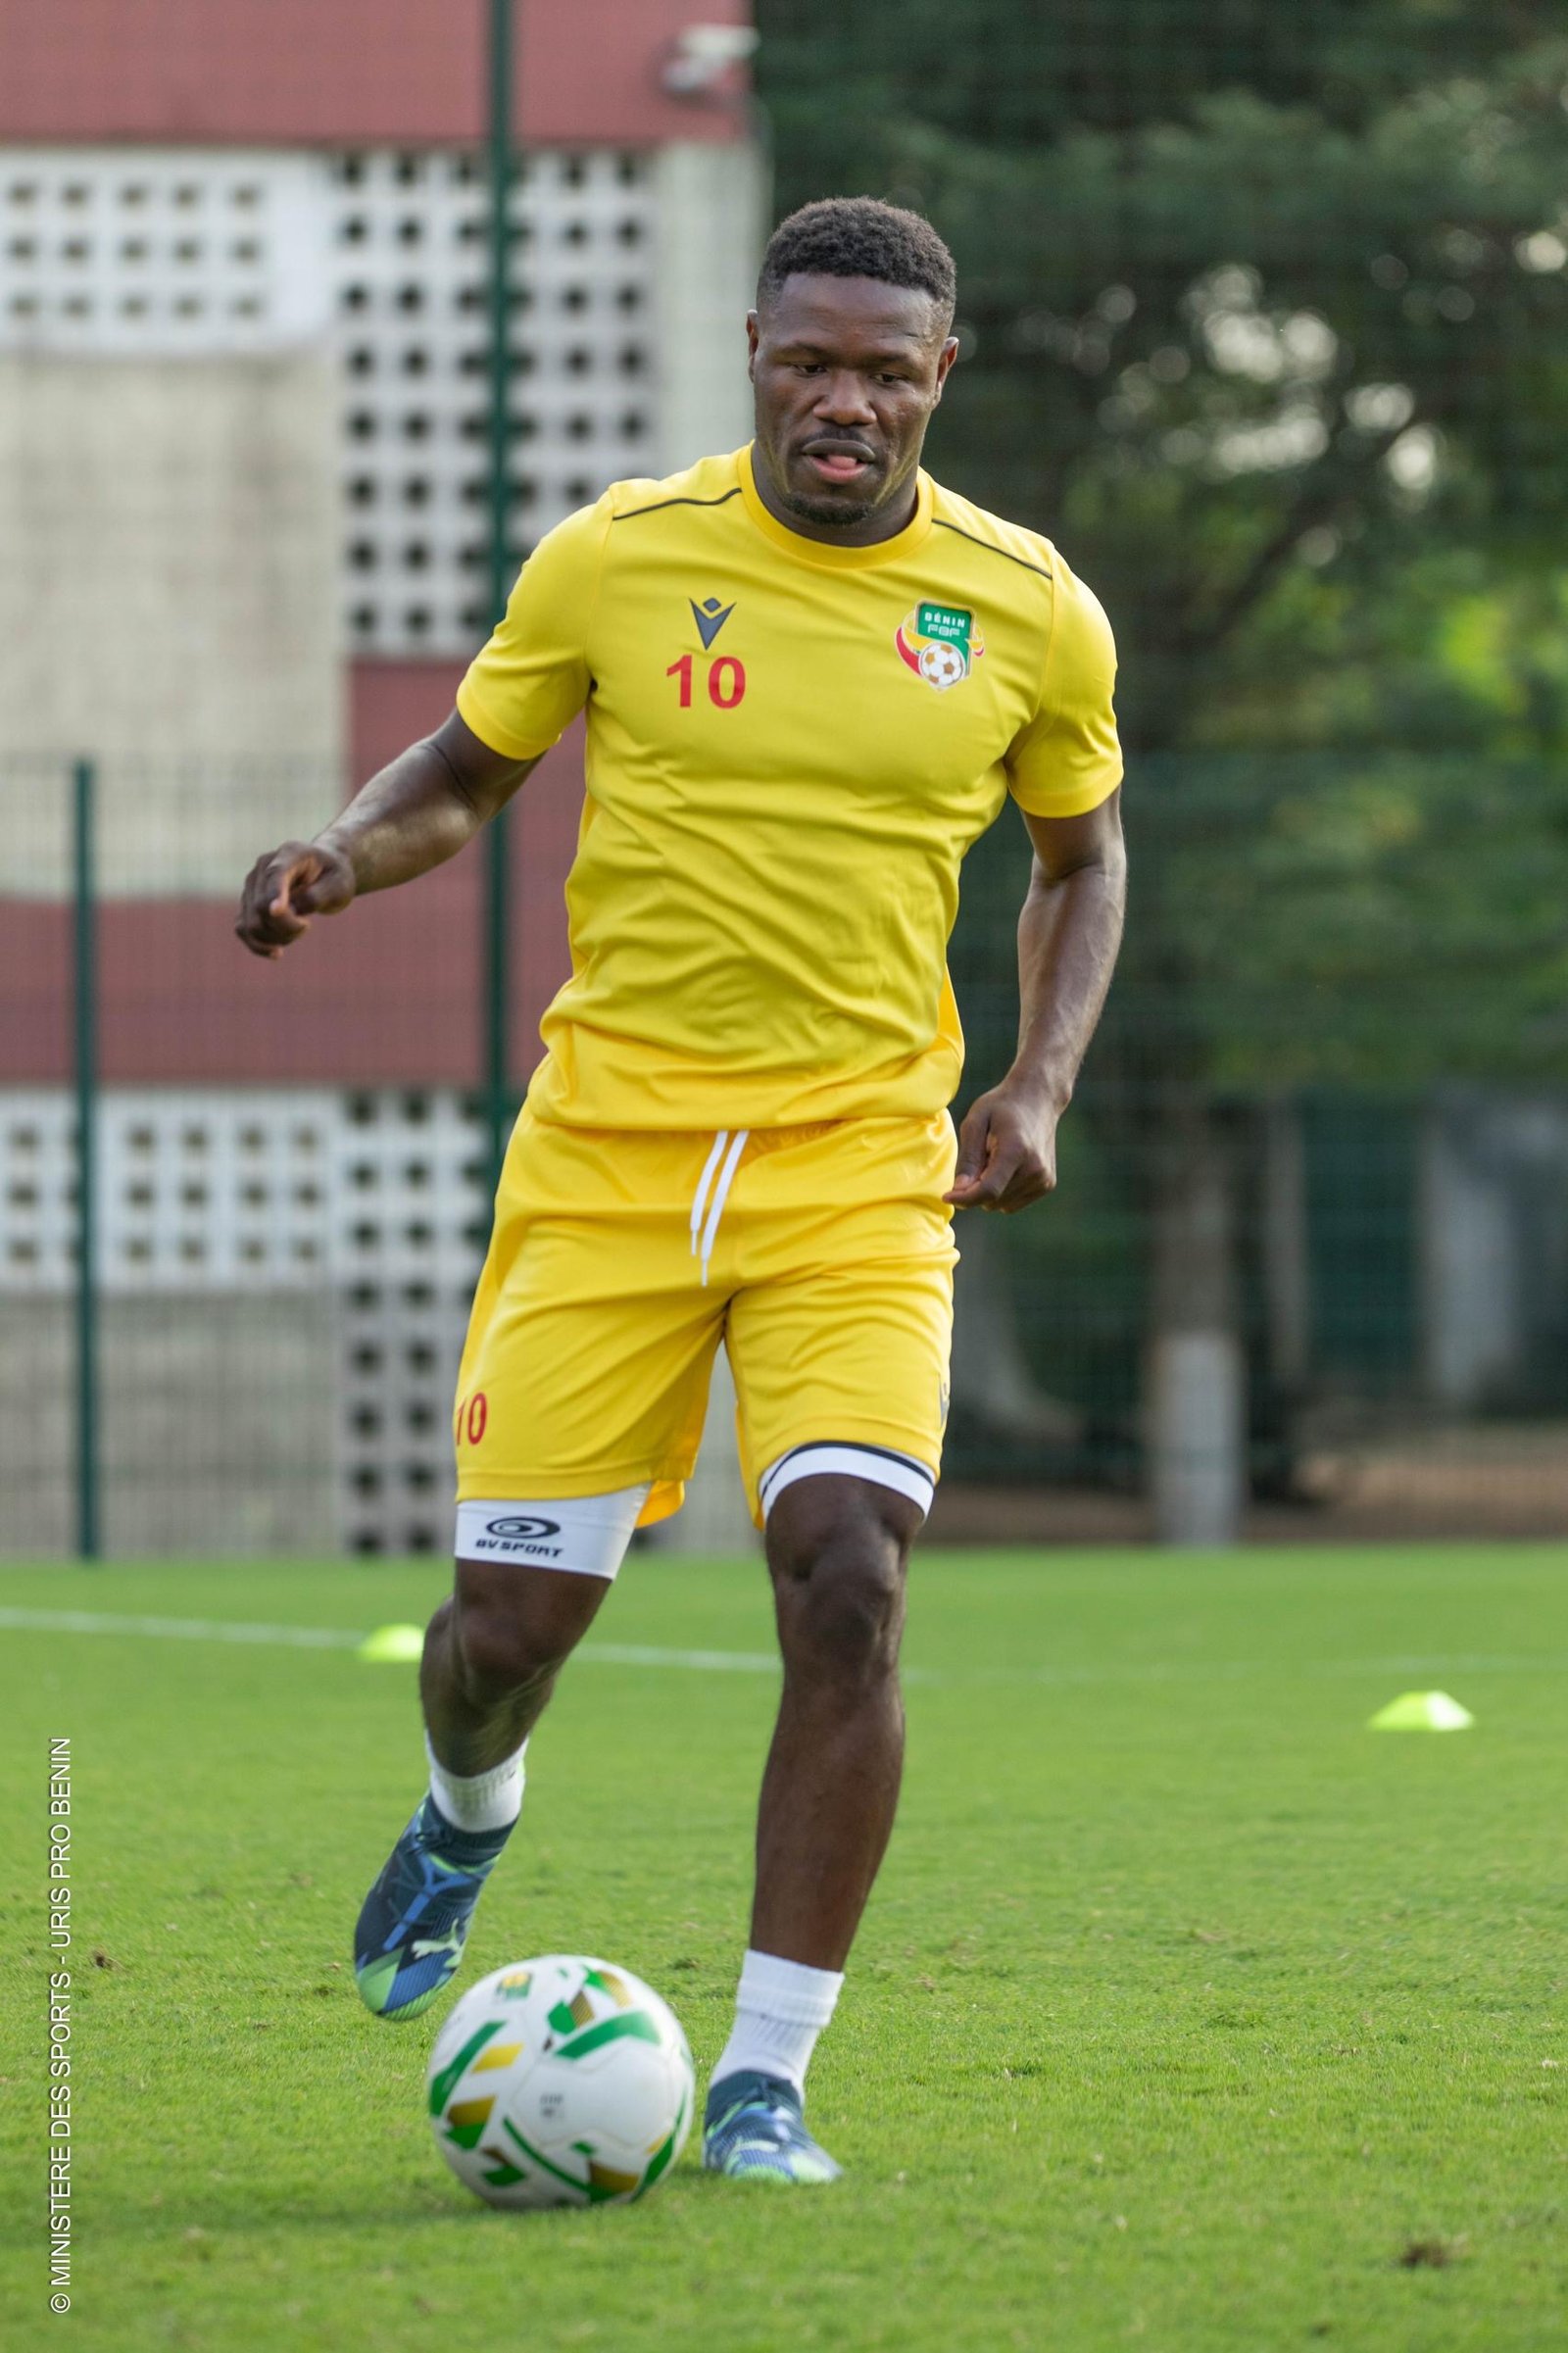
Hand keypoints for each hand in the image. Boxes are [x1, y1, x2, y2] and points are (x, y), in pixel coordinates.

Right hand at [235, 840, 356, 959]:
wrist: (325, 871)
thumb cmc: (335, 877)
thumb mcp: (339, 887)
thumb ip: (315, 896)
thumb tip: (288, 910)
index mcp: (290, 853)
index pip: (275, 874)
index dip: (274, 894)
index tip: (278, 912)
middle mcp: (263, 866)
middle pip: (261, 907)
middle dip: (286, 927)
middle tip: (306, 925)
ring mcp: (252, 884)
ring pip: (252, 923)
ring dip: (277, 937)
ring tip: (298, 929)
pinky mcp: (247, 902)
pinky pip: (243, 930)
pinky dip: (258, 945)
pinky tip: (277, 953)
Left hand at [944, 1080, 1061, 1212]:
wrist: (1038, 1099)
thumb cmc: (1001, 1107)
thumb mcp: (975, 1122)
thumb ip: (968, 1158)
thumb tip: (959, 1190)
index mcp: (1016, 1151)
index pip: (988, 1191)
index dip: (964, 1199)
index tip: (946, 1196)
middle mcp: (1034, 1169)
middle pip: (992, 1200)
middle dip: (976, 1188)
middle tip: (980, 1158)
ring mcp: (1044, 1179)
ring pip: (1001, 1206)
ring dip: (989, 1191)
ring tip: (995, 1159)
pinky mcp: (1047, 1185)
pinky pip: (1012, 1203)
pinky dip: (1002, 1192)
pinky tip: (1006, 1167)